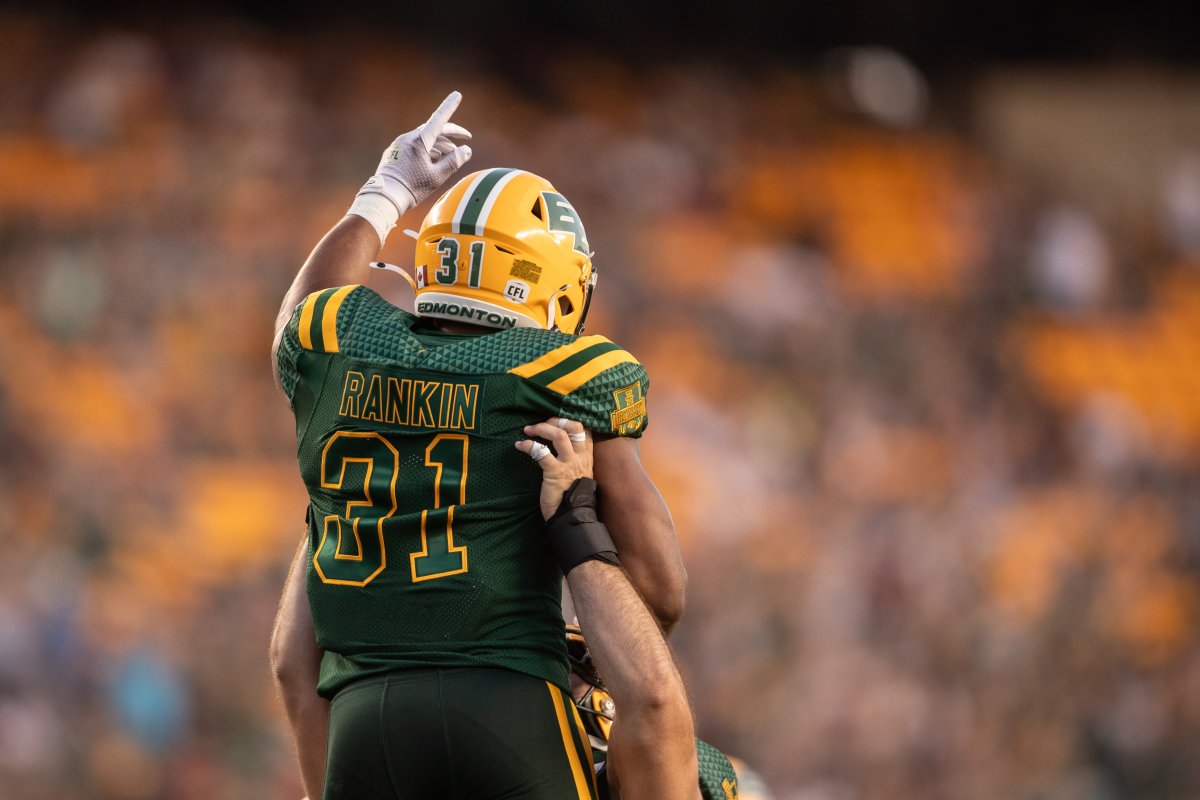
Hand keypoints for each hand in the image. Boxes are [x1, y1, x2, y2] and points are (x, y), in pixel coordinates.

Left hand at [349, 91, 472, 242]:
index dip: (449, 106)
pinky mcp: (395, 153)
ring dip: (440, 144)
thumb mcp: (438, 176)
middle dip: (451, 134)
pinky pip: (414, 146)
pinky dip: (428, 149)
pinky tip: (434, 161)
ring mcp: (399, 144)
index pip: (439, 119)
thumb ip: (454, 161)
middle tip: (466, 138)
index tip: (457, 95)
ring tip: (452, 155)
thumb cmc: (412, 188)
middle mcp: (408, 138)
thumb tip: (466, 150)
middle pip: (434, 129)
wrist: (385, 197)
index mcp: (420, 141)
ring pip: (424, 139)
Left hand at [515, 418, 591, 519]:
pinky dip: (528, 446)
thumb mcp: (579, 475)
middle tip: (540, 424)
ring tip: (528, 430)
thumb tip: (560, 450)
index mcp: (586, 458)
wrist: (571, 516)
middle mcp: (580, 457)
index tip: (557, 422)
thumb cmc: (571, 496)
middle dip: (555, 420)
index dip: (571, 422)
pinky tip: (519, 446)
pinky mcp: (555, 472)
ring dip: (541, 428)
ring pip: (559, 435)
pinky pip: (541, 452)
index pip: (586, 431)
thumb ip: (574, 461)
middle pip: (574, 427)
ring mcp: (568, 464)